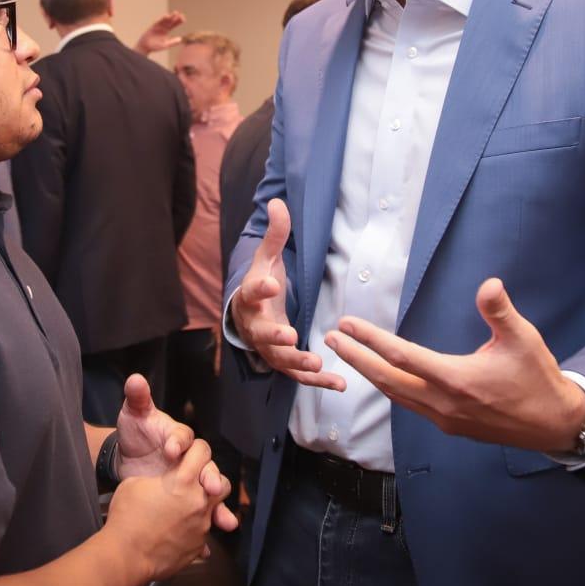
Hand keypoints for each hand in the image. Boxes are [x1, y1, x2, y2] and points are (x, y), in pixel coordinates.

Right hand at [103, 438, 234, 581]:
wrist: (125, 555)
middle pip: (221, 481)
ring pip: (217, 509)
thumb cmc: (126, 517)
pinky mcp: (198, 545)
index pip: (202, 452)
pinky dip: (194, 529)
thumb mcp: (134, 483)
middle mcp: (199, 501)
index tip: (189, 456)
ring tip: (186, 509)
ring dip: (205, 505)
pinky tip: (179, 531)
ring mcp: (202, 525)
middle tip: (196, 484)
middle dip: (211, 480)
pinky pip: (204, 533)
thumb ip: (157, 477)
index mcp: (183, 480)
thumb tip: (165, 482)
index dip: (196, 450)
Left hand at [114, 375, 237, 527]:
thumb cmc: (136, 432)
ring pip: (211, 490)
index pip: (184, 436)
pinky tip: (211, 542)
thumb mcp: (134, 415)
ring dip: (219, 505)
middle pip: (206, 465)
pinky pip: (203, 512)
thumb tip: (135, 379)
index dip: (178, 442)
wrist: (128, 458)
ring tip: (223, 520)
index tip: (170, 450)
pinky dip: (209, 525)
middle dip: (208, 475)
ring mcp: (190, 479)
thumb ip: (137, 398)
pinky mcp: (185, 498)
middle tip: (206, 485)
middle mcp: (190, 458)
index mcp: (177, 436)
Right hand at [134, 11, 185, 54]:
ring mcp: (158, 26)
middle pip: (170, 21)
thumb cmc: (155, 46)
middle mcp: (163, 27)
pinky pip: (158, 22)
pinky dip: (162, 19)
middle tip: (180, 14)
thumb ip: (172, 42)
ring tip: (175, 13)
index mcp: (167, 30)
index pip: (174, 24)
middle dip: (175, 17)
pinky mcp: (153, 27)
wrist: (145, 47)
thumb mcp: (165, 45)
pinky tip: (166, 16)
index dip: (179, 21)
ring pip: (165, 20)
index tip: (184, 19)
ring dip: (170, 16)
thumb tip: (181, 39)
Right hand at [231, 199, 344, 390]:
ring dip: (298, 362)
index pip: (253, 290)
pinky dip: (318, 382)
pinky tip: (339, 383)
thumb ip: (275, 234)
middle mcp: (257, 325)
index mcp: (252, 296)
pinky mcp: (284, 362)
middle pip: (262, 332)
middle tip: (288, 335)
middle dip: (275, 335)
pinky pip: (299, 374)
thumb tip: (277, 202)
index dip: (261, 287)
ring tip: (317, 363)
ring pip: (281, 358)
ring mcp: (269, 347)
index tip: (272, 283)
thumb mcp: (266, 259)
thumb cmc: (261, 284)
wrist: (245, 318)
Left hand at [324, 278, 584, 451]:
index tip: (347, 324)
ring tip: (347, 354)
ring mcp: (444, 418)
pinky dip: (390, 388)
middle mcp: (444, 402)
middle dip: (356, 358)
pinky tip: (383, 376)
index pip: (402, 356)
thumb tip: (488, 284)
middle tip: (330, 338)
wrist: (553, 422)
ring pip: (396, 394)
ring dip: (369, 373)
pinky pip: (409, 405)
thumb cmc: (537, 377)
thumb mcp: (523, 338)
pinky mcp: (450, 425)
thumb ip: (500, 311)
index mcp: (457, 379)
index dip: (371, 339)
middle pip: (387, 379)